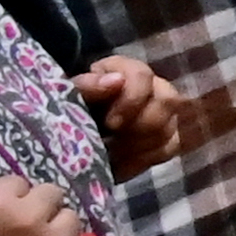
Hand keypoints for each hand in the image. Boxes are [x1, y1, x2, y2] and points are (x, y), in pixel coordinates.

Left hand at [72, 54, 209, 175]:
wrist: (67, 144)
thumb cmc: (64, 114)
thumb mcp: (65, 98)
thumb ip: (87, 86)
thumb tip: (116, 80)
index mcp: (122, 71)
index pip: (143, 75)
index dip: (133, 99)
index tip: (111, 124)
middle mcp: (150, 86)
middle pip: (168, 100)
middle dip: (141, 126)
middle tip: (113, 144)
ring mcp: (162, 112)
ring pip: (171, 127)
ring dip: (142, 146)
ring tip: (113, 156)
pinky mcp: (165, 138)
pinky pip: (170, 147)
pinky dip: (146, 158)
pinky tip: (124, 164)